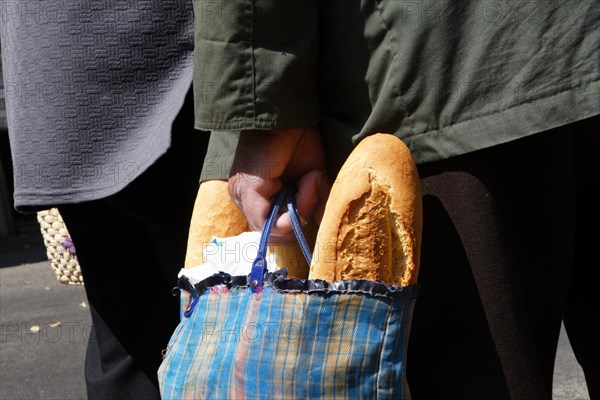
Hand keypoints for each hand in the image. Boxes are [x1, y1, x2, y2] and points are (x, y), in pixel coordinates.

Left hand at [228, 125, 329, 243]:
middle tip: (314, 186)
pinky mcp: (248, 191)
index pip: (274, 232)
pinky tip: (306, 182)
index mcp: (257, 200)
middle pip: (275, 236)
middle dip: (302, 218)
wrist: (290, 113)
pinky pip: (271, 222)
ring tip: (311, 181)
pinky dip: (296, 208)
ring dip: (302, 210)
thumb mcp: (312, 179)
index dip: (298, 225)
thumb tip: (324, 228)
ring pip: (274, 231)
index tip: (315, 201)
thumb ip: (313, 204)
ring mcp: (243, 198)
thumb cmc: (299, 141)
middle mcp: (245, 201)